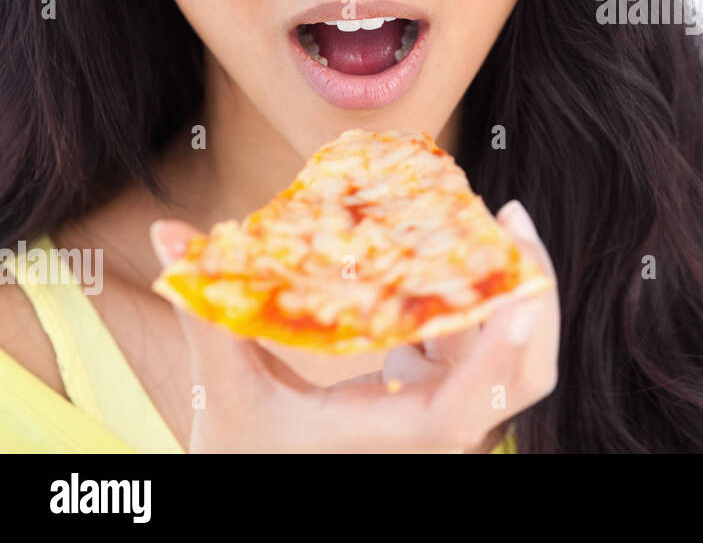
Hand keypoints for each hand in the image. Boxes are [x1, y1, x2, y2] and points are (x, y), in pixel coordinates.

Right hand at [148, 200, 558, 451]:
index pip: (474, 402)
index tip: (520, 291)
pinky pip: (480, 340)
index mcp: (399, 436)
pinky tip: (450, 252)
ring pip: (513, 354)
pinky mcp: (440, 392)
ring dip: (509, 285)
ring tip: (491, 219)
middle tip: (509, 220)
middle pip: (524, 372)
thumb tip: (168, 236)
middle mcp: (438, 430)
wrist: (265, 485)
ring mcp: (446, 411)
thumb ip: (208, 315)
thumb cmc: (246, 453)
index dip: (506, 350)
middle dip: (533, 295)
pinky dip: (477, 295)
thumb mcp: (225, 392)